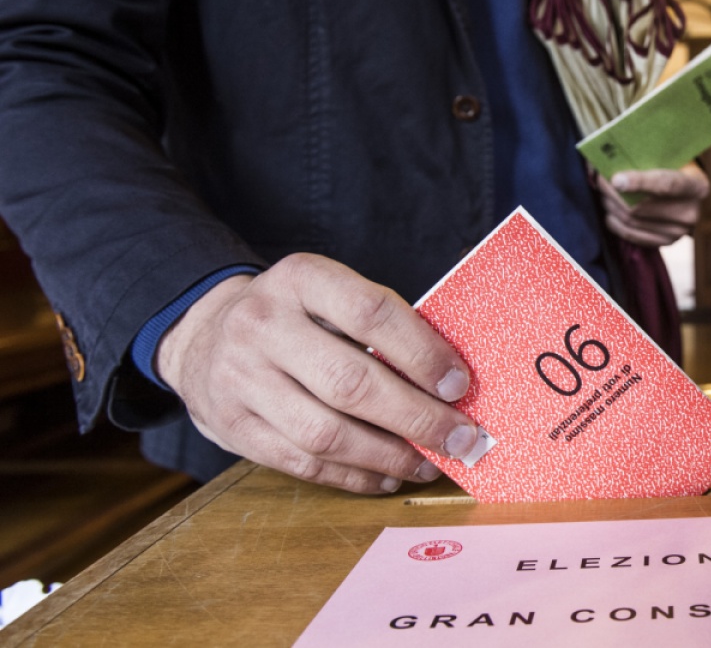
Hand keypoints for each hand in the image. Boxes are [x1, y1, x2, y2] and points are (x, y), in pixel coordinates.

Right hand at [157, 254, 480, 493]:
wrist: (203, 338)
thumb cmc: (294, 317)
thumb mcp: (329, 295)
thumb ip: (382, 325)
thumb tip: (452, 382)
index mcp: (299, 279)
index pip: (369, 312)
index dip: (422, 352)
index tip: (460, 384)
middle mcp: (263, 326)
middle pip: (351, 382)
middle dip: (417, 418)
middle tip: (461, 438)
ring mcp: (241, 379)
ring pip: (326, 433)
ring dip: (390, 456)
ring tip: (430, 462)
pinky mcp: (233, 428)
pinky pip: (303, 464)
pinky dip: (354, 477)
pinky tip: (388, 477)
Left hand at [597, 162, 708, 246]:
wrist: (692, 195)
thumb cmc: (679, 168)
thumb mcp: (673, 158)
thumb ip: (648, 157)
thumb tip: (611, 155)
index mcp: (697, 186)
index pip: (667, 184)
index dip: (640, 182)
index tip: (615, 179)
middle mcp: (691, 212)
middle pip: (642, 207)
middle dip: (614, 192)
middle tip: (598, 178)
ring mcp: (679, 231)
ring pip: (632, 221)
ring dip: (611, 205)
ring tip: (602, 192)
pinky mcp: (666, 242)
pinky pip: (632, 235)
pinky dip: (615, 222)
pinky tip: (609, 210)